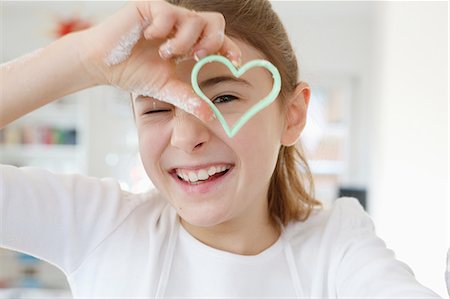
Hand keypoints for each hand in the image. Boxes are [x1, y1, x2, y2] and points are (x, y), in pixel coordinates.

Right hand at [78, 1, 240, 120]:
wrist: (103, 65)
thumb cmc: (134, 73)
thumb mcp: (167, 89)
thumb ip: (189, 99)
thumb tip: (210, 116)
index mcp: (189, 43)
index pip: (218, 40)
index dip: (230, 48)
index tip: (234, 61)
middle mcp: (181, 27)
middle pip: (216, 21)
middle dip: (212, 40)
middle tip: (197, 56)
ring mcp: (167, 15)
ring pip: (195, 18)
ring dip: (183, 41)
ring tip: (164, 53)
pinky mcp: (150, 7)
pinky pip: (169, 12)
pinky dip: (162, 29)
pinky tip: (150, 37)